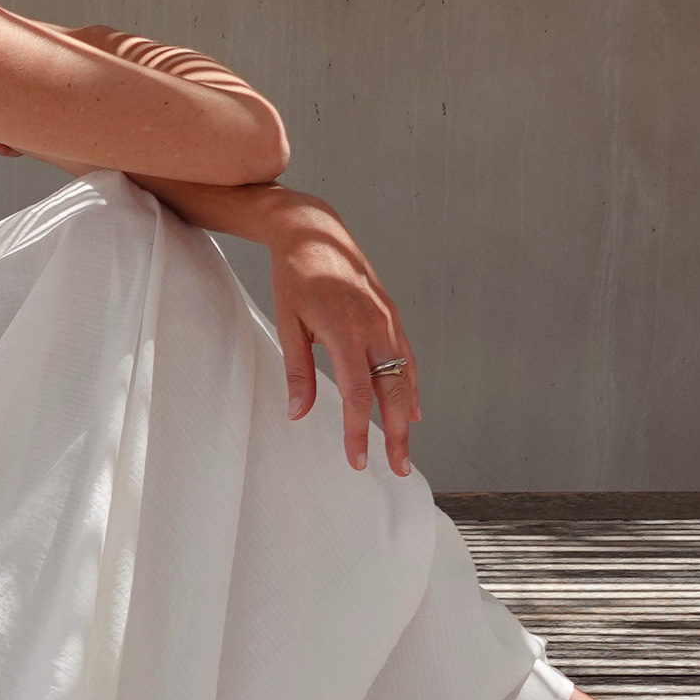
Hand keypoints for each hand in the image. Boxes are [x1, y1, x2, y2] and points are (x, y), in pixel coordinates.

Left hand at [266, 192, 419, 476]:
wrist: (315, 231)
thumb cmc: (295, 278)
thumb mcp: (288, 324)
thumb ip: (297, 371)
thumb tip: (298, 414)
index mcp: (345, 330)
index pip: (356, 394)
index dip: (358, 431)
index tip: (357, 460)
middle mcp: (374, 326)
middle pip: (392, 391)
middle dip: (396, 433)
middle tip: (399, 468)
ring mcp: (388, 319)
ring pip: (405, 376)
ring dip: (407, 415)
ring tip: (405, 448)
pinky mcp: (392, 314)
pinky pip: (407, 357)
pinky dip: (411, 386)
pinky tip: (411, 409)